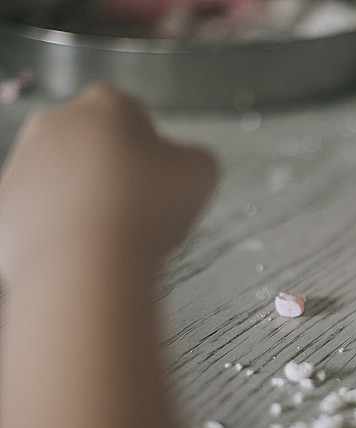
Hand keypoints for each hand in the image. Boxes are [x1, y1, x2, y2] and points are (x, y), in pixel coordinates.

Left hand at [0, 84, 217, 281]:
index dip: (154, 152)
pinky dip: (61, 232)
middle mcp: (55, 123)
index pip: (135, 118)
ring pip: (64, 181)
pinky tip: (87, 251)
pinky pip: (40, 217)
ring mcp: (21, 164)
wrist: (87, 262)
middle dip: (115, 173)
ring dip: (87, 202)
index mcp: (106, 104)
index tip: (163, 181)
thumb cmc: (146, 208)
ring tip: (115, 236)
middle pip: (94, 146)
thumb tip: (180, 168)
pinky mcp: (4, 209)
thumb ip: (192, 158)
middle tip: (141, 209)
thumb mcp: (202, 171)